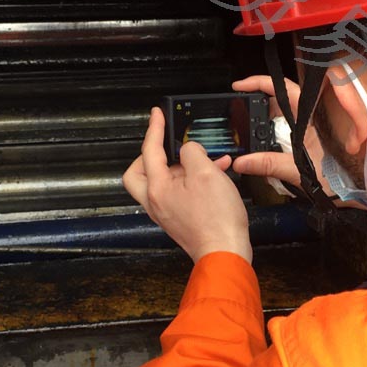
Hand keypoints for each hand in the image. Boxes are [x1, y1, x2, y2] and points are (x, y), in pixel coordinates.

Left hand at [123, 107, 252, 263]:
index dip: (154, 128)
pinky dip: (191, 180)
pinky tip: (215, 175)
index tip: (157, 114)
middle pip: (140, 171)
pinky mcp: (179, 218)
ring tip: (206, 158)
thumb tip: (189, 149)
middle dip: (151, 154)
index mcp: (156, 188)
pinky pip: (178, 192)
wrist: (225, 252)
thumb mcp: (206, 173)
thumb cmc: (216, 219)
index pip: (149, 150)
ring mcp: (166, 212)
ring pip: (162, 181)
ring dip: (181, 166)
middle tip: (165, 143)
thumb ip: (192, 152)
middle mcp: (156, 201)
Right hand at [230, 76, 334, 196]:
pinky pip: (286, 122)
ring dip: (263, 110)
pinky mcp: (307, 137)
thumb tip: (243, 161)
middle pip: (280, 96)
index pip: (284, 89)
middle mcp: (309, 118)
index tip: (240, 85)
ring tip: (244, 116)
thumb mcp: (298, 171)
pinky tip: (260, 132)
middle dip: (257, 96)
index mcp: (310, 118)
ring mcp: (308, 126)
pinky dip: (270, 123)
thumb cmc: (337, 177)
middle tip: (238, 101)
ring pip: (282, 109)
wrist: (353, 189)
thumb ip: (269, 165)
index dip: (261, 82)